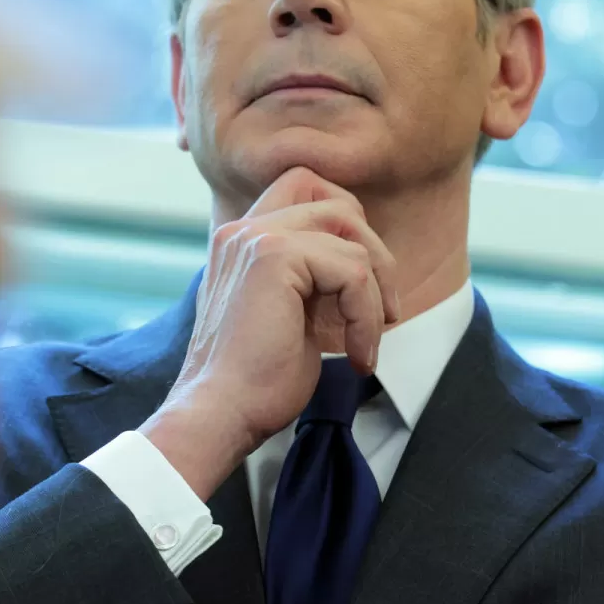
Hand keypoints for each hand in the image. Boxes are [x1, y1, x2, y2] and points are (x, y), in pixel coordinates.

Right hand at [142, 167, 398, 499]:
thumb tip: (361, 271)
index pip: (305, 189)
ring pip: (352, 239)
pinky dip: (366, 317)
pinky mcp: (275, 257)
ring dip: (374, 294)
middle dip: (374, 253)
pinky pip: (353, 272)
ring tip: (367, 341)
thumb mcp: (285, 315)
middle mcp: (243, 230)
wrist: (219, 414)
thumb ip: (308, 281)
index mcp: (241, 241)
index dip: (346, 225)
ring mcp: (256, 238)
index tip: (361, 285)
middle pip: (336, 202)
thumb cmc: (252, 381)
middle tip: (383, 311)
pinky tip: (356, 356)